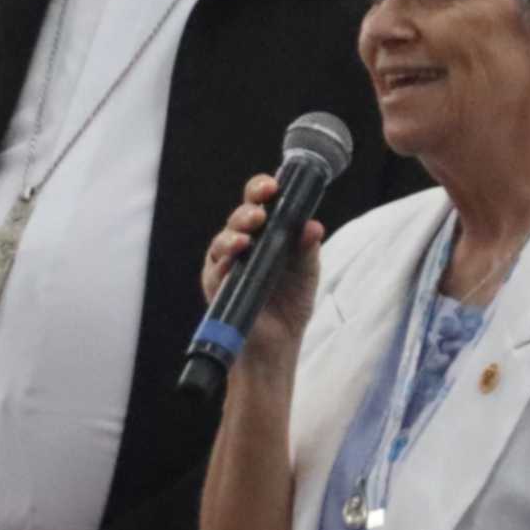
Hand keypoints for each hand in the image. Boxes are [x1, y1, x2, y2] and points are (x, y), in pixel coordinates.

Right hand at [197, 173, 323, 381]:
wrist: (279, 344)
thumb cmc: (290, 303)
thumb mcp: (306, 272)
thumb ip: (307, 248)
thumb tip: (313, 225)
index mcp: (264, 233)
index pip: (259, 202)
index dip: (262, 189)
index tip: (274, 185)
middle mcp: (242, 243)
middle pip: (239, 215)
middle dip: (248, 207)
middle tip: (260, 210)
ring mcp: (226, 263)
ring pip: (224, 237)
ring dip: (236, 230)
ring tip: (249, 230)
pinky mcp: (216, 284)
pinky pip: (216, 265)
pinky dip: (226, 256)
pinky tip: (238, 250)